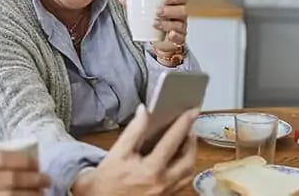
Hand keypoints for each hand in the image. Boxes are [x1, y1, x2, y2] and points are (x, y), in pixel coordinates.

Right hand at [72, 104, 198, 195]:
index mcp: (151, 170)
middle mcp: (162, 183)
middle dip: (192, 141)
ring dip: (191, 156)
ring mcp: (165, 193)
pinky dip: (185, 169)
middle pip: (188, 159)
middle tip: (189, 127)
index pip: (173, 141)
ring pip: (188, 173)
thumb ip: (134, 130)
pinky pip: (183, 183)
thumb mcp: (118, 152)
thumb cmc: (106, 180)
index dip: (184, 123)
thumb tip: (144, 111)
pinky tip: (179, 161)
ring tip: (186, 142)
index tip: (191, 111)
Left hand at [151, 0, 187, 58]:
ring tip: (155, 23)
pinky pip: (180, 38)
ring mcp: (181, 29)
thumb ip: (135, 4)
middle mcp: (181, 17)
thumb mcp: (148, 11)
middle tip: (157, 11)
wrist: (161, 40)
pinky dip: (175, 36)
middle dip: (170, 10)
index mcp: (177, 5)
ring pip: (179, 24)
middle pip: (182, 11)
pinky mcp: (179, 40)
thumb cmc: (157, 21)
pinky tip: (170, 34)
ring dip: (168, 23)